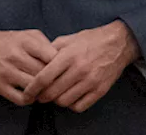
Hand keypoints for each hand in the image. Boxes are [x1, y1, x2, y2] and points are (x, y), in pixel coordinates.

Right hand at [0, 29, 57, 106]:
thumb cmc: (9, 42)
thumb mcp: (28, 35)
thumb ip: (46, 44)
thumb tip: (62, 60)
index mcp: (25, 41)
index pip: (52, 57)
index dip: (61, 65)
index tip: (63, 69)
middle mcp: (15, 56)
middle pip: (44, 75)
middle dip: (54, 81)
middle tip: (58, 83)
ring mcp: (6, 71)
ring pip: (34, 88)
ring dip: (43, 92)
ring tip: (46, 90)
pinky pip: (21, 99)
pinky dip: (30, 99)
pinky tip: (32, 94)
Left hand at [23, 21, 139, 112]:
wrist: (118, 43)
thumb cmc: (90, 40)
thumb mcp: (67, 39)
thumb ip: (50, 50)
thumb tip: (35, 62)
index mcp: (68, 56)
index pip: (44, 77)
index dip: (32, 88)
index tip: (27, 93)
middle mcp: (79, 70)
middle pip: (53, 92)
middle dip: (42, 96)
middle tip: (39, 95)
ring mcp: (91, 81)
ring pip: (65, 101)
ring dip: (56, 101)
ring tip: (55, 95)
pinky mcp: (100, 90)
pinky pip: (80, 106)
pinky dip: (71, 105)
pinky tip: (69, 97)